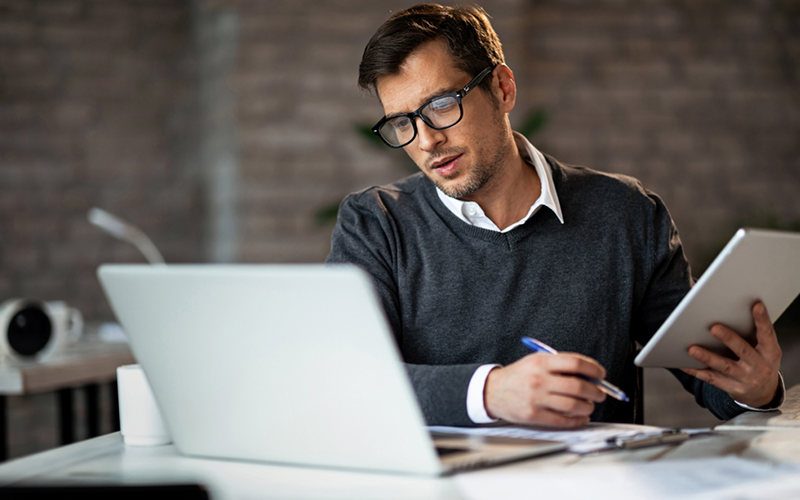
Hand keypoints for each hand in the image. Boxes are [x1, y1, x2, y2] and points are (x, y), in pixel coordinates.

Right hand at [484, 352, 606, 426]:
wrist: (492, 391)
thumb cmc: (518, 376)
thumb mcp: (536, 362)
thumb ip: (561, 366)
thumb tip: (590, 376)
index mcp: (541, 362)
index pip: (576, 363)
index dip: (594, 369)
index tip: (601, 374)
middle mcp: (539, 379)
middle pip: (578, 386)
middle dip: (596, 391)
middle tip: (600, 394)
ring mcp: (536, 398)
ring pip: (573, 405)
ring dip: (588, 407)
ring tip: (589, 406)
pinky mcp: (533, 415)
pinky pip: (563, 420)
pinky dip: (577, 420)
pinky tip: (581, 417)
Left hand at [682, 302, 781, 407]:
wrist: (764, 393)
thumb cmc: (761, 362)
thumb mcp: (766, 350)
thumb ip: (754, 334)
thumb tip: (732, 311)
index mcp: (770, 352)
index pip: (767, 333)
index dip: (762, 320)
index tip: (756, 305)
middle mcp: (760, 366)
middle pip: (743, 350)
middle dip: (728, 339)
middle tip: (714, 328)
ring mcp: (746, 378)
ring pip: (724, 366)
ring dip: (707, 357)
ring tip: (692, 349)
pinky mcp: (733, 388)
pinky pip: (711, 379)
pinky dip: (696, 371)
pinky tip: (683, 364)